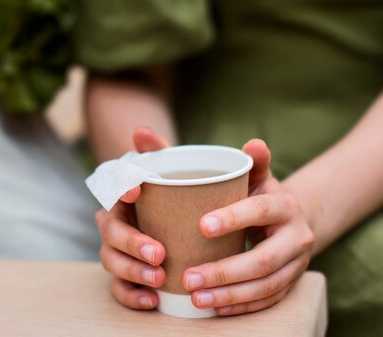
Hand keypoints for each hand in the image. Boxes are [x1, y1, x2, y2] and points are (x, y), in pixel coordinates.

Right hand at [94, 126, 169, 308]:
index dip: (120, 187)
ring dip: (132, 270)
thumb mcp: (180, 171)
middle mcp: (115, 220)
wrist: (188, 223)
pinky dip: (132, 295)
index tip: (137, 190)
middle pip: (109, 230)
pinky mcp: (125, 275)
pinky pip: (118, 288)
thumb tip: (141, 130)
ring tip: (158, 278)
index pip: (113, 185)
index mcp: (125, 193)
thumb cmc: (182, 195)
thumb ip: (163, 151)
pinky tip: (153, 300)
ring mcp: (117, 249)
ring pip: (110, 259)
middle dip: (131, 242)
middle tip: (159, 252)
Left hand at [95, 130, 315, 314]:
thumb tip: (143, 132)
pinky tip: (213, 308)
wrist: (292, 217)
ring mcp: (297, 263)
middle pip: (264, 259)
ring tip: (195, 298)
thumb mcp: (240, 172)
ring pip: (266, 285)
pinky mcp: (291, 283)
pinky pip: (268, 300)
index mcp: (283, 202)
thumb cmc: (253, 191)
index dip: (233, 218)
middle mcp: (297, 234)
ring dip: (230, 295)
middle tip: (188, 277)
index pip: (259, 210)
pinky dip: (241, 306)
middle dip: (225, 272)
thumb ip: (200, 155)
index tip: (201, 226)